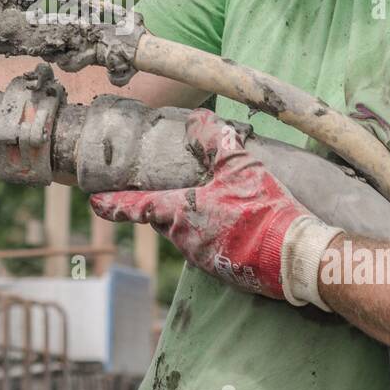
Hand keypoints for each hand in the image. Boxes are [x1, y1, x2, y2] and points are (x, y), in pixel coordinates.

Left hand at [89, 109, 342, 308]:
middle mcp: (185, 240)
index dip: (114, 204)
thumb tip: (197, 118)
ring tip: (213, 206)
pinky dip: (212, 235)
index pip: (138, 207)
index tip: (94, 202)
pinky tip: (233, 225)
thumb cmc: (264, 209)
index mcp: (181, 214)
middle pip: (164, 220)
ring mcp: (203, 259)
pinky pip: (207, 249)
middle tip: (168, 192)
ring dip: (192, 221)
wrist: (296, 256)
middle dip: (163, 208)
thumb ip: (215, 140)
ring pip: (186, 235)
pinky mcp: (222, 272)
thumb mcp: (240, 166)